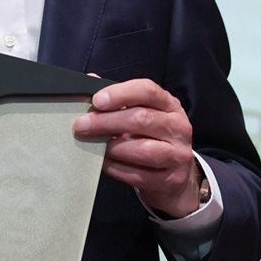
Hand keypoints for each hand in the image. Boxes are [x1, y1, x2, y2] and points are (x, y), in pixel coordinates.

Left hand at [73, 78, 201, 217]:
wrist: (174, 176)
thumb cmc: (152, 138)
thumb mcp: (142, 113)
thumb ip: (119, 99)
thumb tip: (90, 80)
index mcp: (169, 105)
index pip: (147, 91)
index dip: (120, 94)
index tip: (96, 100)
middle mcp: (178, 127)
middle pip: (142, 119)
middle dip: (107, 121)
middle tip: (82, 125)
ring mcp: (177, 154)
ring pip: (142, 149)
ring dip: (112, 146)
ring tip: (93, 145)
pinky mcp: (171, 179)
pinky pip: (138, 174)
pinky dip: (116, 168)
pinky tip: (103, 163)